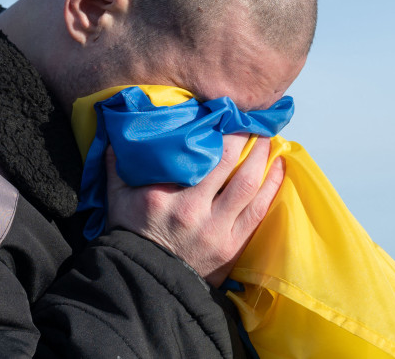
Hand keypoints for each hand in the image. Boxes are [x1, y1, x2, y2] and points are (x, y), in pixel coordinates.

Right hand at [105, 133, 283, 286]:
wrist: (146, 281)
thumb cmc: (132, 235)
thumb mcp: (117, 198)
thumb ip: (118, 165)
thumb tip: (116, 132)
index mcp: (163, 196)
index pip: (195, 154)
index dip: (215, 129)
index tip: (224, 112)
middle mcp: (192, 210)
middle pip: (228, 163)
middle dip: (244, 137)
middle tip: (251, 120)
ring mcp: (215, 230)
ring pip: (248, 184)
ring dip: (262, 157)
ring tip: (267, 138)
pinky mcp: (232, 246)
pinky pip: (259, 210)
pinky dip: (272, 185)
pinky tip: (278, 167)